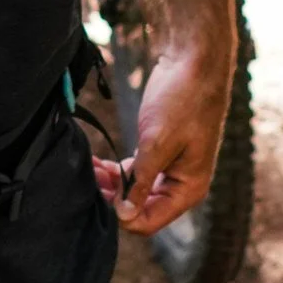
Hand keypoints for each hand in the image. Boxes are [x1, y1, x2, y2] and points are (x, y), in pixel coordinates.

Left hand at [93, 41, 228, 235]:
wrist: (193, 62)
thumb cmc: (182, 101)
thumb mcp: (157, 143)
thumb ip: (140, 181)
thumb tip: (125, 215)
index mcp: (188, 188)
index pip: (150, 220)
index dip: (122, 215)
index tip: (98, 196)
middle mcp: (181, 184)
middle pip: (141, 208)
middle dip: (113, 198)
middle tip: (88, 180)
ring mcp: (170, 168)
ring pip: (135, 190)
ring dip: (112, 184)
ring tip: (90, 169)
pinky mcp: (158, 152)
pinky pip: (135, 172)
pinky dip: (117, 170)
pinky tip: (99, 163)